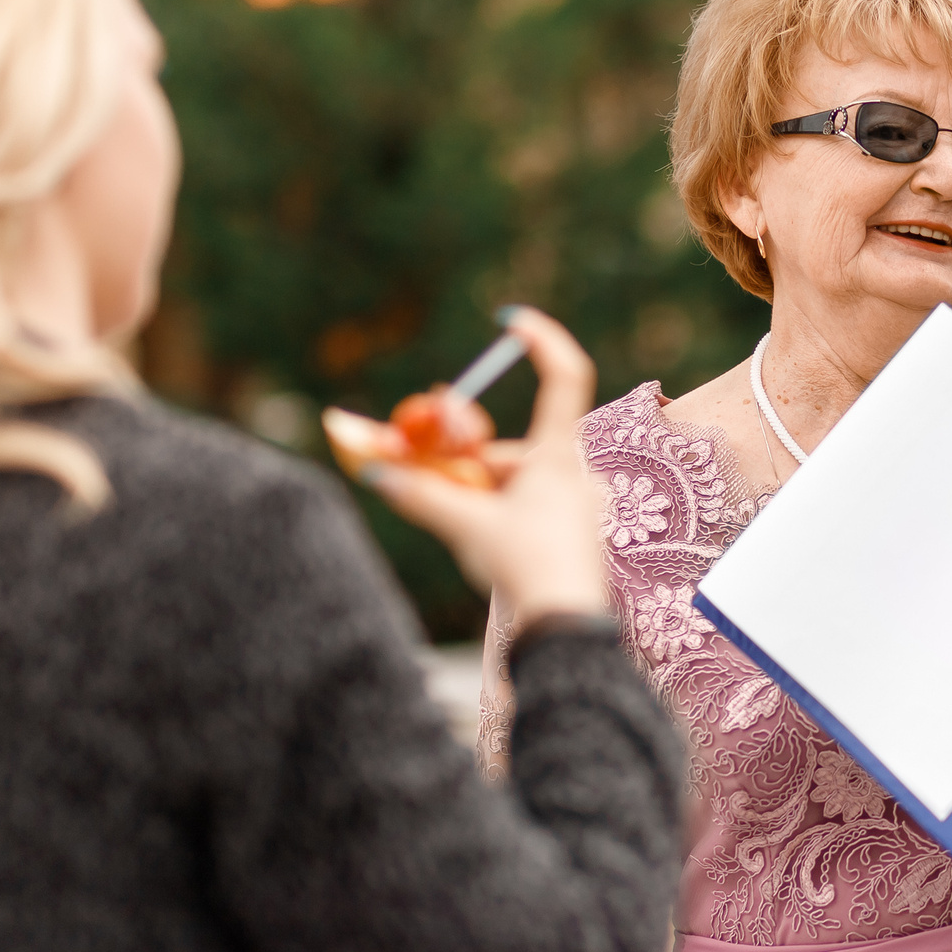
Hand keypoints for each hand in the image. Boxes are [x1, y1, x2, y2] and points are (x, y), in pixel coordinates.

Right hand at [361, 309, 607, 619]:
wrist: (564, 631)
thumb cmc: (526, 568)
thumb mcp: (464, 526)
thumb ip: (419, 494)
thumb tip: (374, 470)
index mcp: (559, 455)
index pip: (563, 376)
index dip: (542, 341)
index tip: (513, 320)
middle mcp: (574, 472)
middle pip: (513, 447)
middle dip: (470, 462)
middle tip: (437, 478)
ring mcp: (577, 505)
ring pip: (516, 482)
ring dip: (481, 495)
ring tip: (467, 533)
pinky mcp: (571, 534)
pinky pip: (527, 508)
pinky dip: (497, 515)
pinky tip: (487, 549)